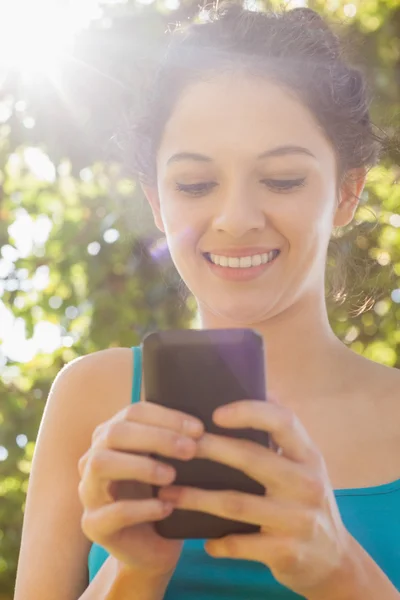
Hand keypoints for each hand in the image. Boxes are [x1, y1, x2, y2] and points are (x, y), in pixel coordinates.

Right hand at [78, 402, 203, 577]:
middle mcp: (94, 457)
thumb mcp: (169, 462)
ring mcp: (89, 490)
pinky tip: (166, 506)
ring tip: (172, 476)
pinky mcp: (93, 525)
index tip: (199, 429)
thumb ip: (176, 438)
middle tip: (190, 449)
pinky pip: (111, 511)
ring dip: (141, 466)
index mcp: (112, 435)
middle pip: (115, 433)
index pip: (134, 412)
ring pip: (102, 464)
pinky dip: (142, 507)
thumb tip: (202, 421)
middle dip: (156, 437)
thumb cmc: (165, 493)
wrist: (153, 546)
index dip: (166, 417)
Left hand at [159, 396, 353, 597]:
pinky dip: (219, 542)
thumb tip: (262, 389)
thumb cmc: (308, 503)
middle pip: (251, 458)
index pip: (283, 421)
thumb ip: (283, 437)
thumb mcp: (306, 466)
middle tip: (178, 446)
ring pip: (236, 503)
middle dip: (210, 449)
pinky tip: (204, 540)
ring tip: (168, 493)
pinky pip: (242, 544)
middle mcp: (308, 483)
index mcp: (309, 456)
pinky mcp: (287, 551)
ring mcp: (299, 518)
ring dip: (197, 498)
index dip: (249, 412)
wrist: (336, 561)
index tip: (215, 413)